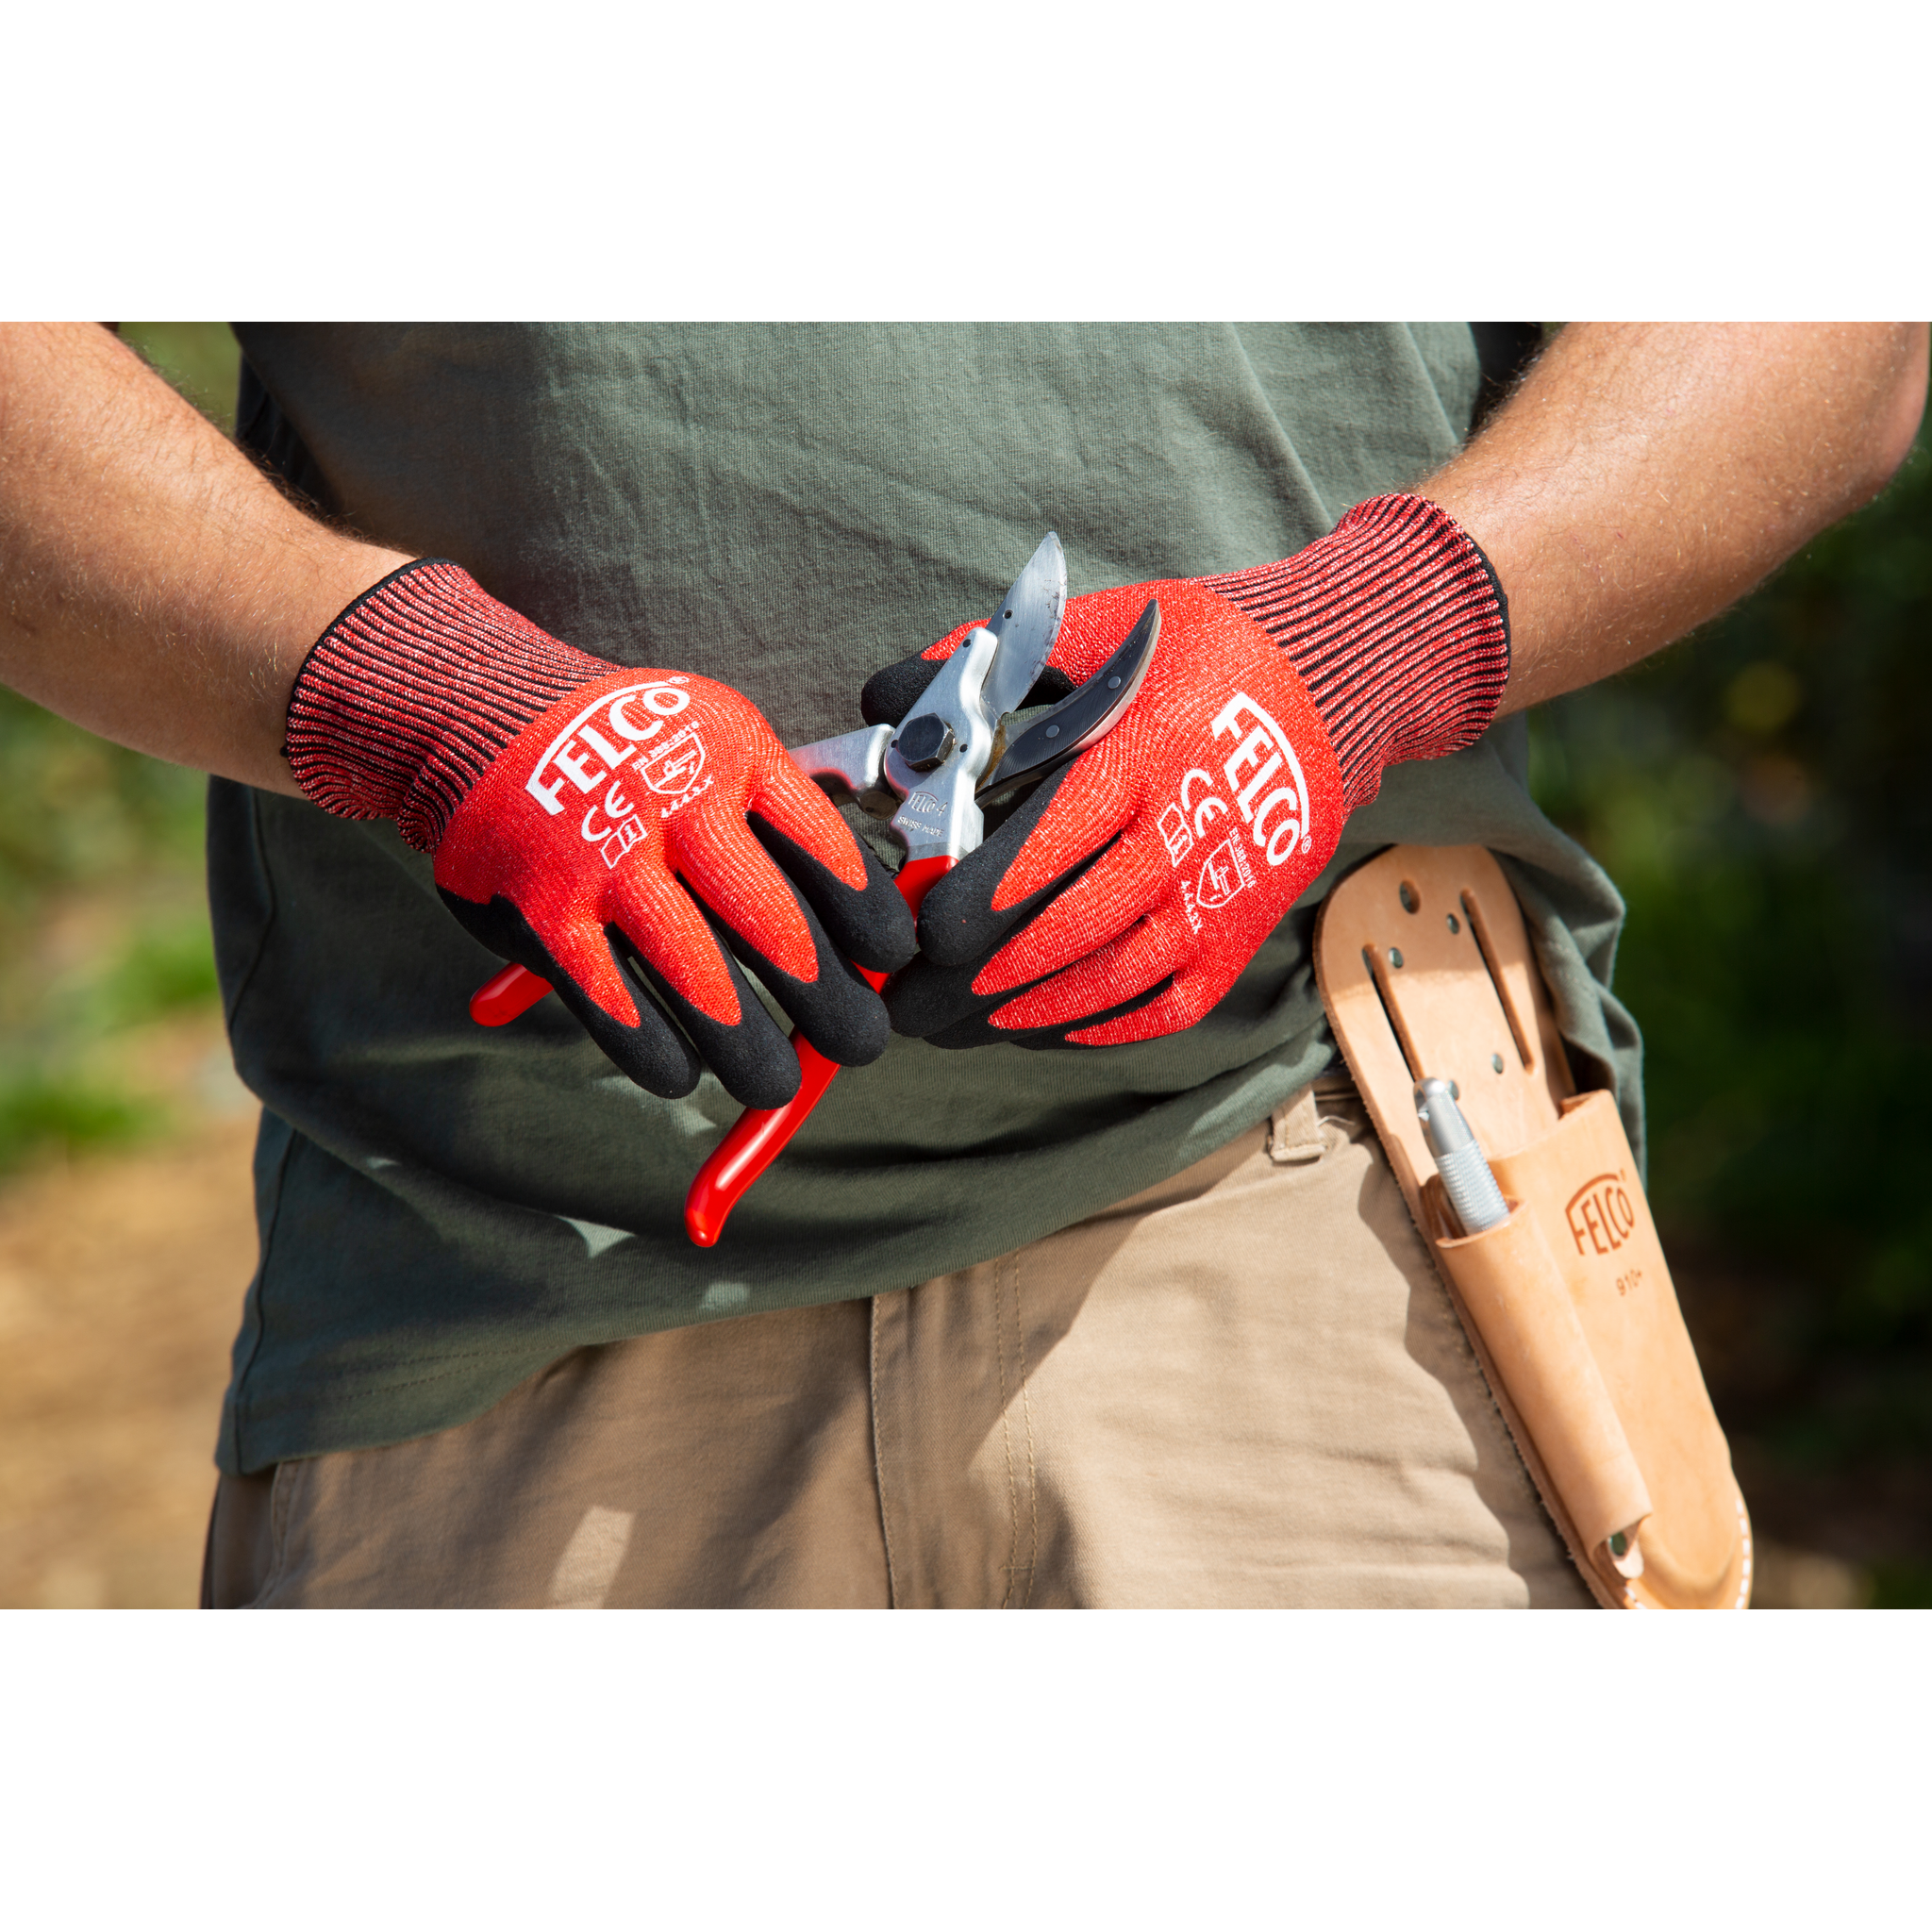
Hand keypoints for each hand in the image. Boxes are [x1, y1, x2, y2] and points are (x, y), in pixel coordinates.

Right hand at [285, 560, 915, 1105]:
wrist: (483, 717)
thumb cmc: (630, 746)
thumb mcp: (713, 738)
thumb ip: (776, 812)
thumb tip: (863, 909)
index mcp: (734, 754)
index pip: (824, 849)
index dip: (868, 918)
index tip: (892, 964)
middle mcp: (674, 804)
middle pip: (773, 923)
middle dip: (828, 999)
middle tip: (861, 1043)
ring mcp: (606, 862)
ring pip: (699, 978)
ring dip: (747, 1045)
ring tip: (776, 1084)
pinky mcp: (546, 914)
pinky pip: (614, 1001)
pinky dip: (654, 1048)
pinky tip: (683, 1074)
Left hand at [878, 495, 1508, 1047]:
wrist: (1338, 683)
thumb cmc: (1206, 651)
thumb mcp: (1103, 626)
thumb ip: (992, 661)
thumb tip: (882, 696)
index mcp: (1143, 757)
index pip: (1050, 845)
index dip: (982, 898)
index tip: (924, 930)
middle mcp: (1184, 836)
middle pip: (1069, 929)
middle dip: (979, 977)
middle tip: (913, 1000)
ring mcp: (1217, 896)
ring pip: (1112, 980)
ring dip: (1027, 1012)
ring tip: (959, 1023)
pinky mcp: (1239, 935)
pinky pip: (1164, 1005)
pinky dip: (1099, 1025)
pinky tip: (1038, 1026)